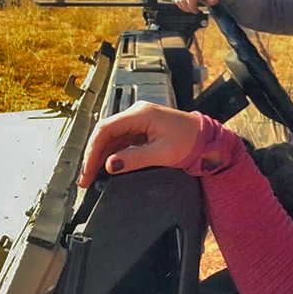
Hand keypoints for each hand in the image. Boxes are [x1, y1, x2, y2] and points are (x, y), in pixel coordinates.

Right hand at [77, 101, 202, 187]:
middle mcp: (137, 114)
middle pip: (105, 133)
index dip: (92, 150)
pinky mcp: (142, 130)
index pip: (106, 129)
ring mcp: (139, 121)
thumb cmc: (191, 141)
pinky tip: (106, 168)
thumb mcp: (163, 153)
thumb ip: (135, 159)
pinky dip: (112, 155)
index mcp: (141, 114)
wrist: (207, 139)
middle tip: (85, 178)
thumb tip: (110, 165)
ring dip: (100, 157)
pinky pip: (120, 141)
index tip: (88, 170)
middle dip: (93, 156)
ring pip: (111, 138)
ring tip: (91, 177)